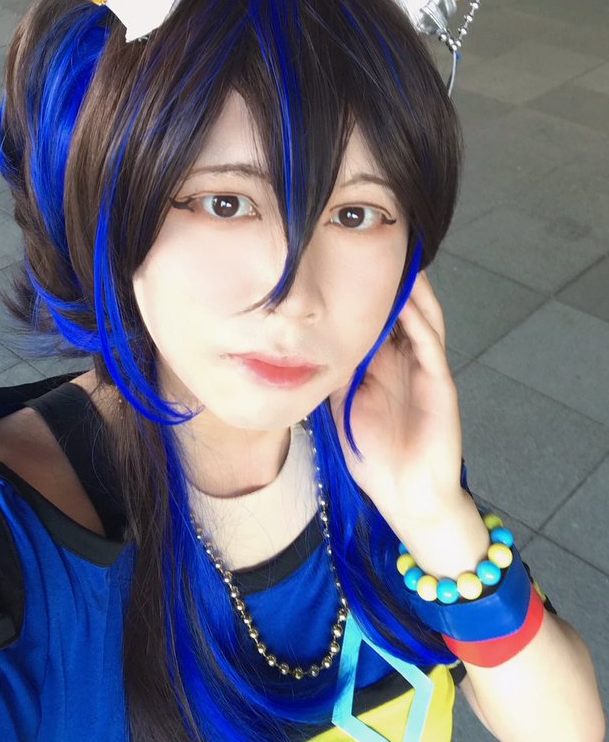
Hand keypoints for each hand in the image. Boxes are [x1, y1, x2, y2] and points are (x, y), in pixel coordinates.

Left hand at [328, 271, 471, 555]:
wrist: (407, 497)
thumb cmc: (375, 456)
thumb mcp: (342, 407)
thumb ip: (332, 375)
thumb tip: (301, 348)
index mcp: (384, 366)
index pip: (376, 318)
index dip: (364, 290)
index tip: (344, 259)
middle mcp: (407, 362)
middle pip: (402, 310)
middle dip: (392, 279)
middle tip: (377, 243)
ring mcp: (426, 371)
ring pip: (422, 319)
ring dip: (413, 291)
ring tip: (400, 259)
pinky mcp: (440, 386)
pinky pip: (431, 346)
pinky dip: (420, 322)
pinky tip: (408, 303)